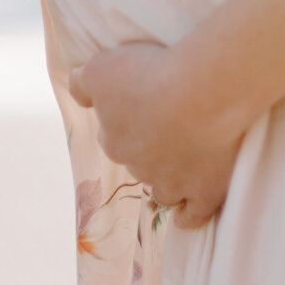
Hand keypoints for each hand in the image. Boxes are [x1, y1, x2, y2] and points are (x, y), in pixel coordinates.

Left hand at [69, 38, 241, 229]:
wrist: (202, 91)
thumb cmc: (150, 74)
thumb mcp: (101, 68)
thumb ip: (82, 83)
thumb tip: (78, 90)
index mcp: (114, 141)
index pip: (112, 136)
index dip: (126, 120)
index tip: (141, 106)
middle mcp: (140, 168)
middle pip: (139, 161)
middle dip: (148, 147)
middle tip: (168, 124)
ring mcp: (174, 184)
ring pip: (163, 190)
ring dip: (166, 180)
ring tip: (178, 166)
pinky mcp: (206, 192)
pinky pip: (193, 215)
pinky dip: (188, 215)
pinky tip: (185, 212)